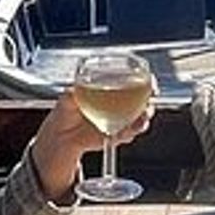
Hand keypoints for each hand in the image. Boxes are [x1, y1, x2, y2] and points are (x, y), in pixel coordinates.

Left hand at [30, 90, 152, 200]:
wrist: (63, 135)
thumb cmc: (66, 111)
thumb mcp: (66, 99)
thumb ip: (72, 95)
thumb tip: (73, 92)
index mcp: (112, 85)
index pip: (137, 79)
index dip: (148, 81)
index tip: (150, 82)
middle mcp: (121, 101)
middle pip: (145, 99)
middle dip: (149, 102)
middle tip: (146, 107)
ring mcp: (122, 118)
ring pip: (141, 118)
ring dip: (142, 120)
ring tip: (137, 123)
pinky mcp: (119, 134)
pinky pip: (129, 133)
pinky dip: (128, 133)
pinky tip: (121, 133)